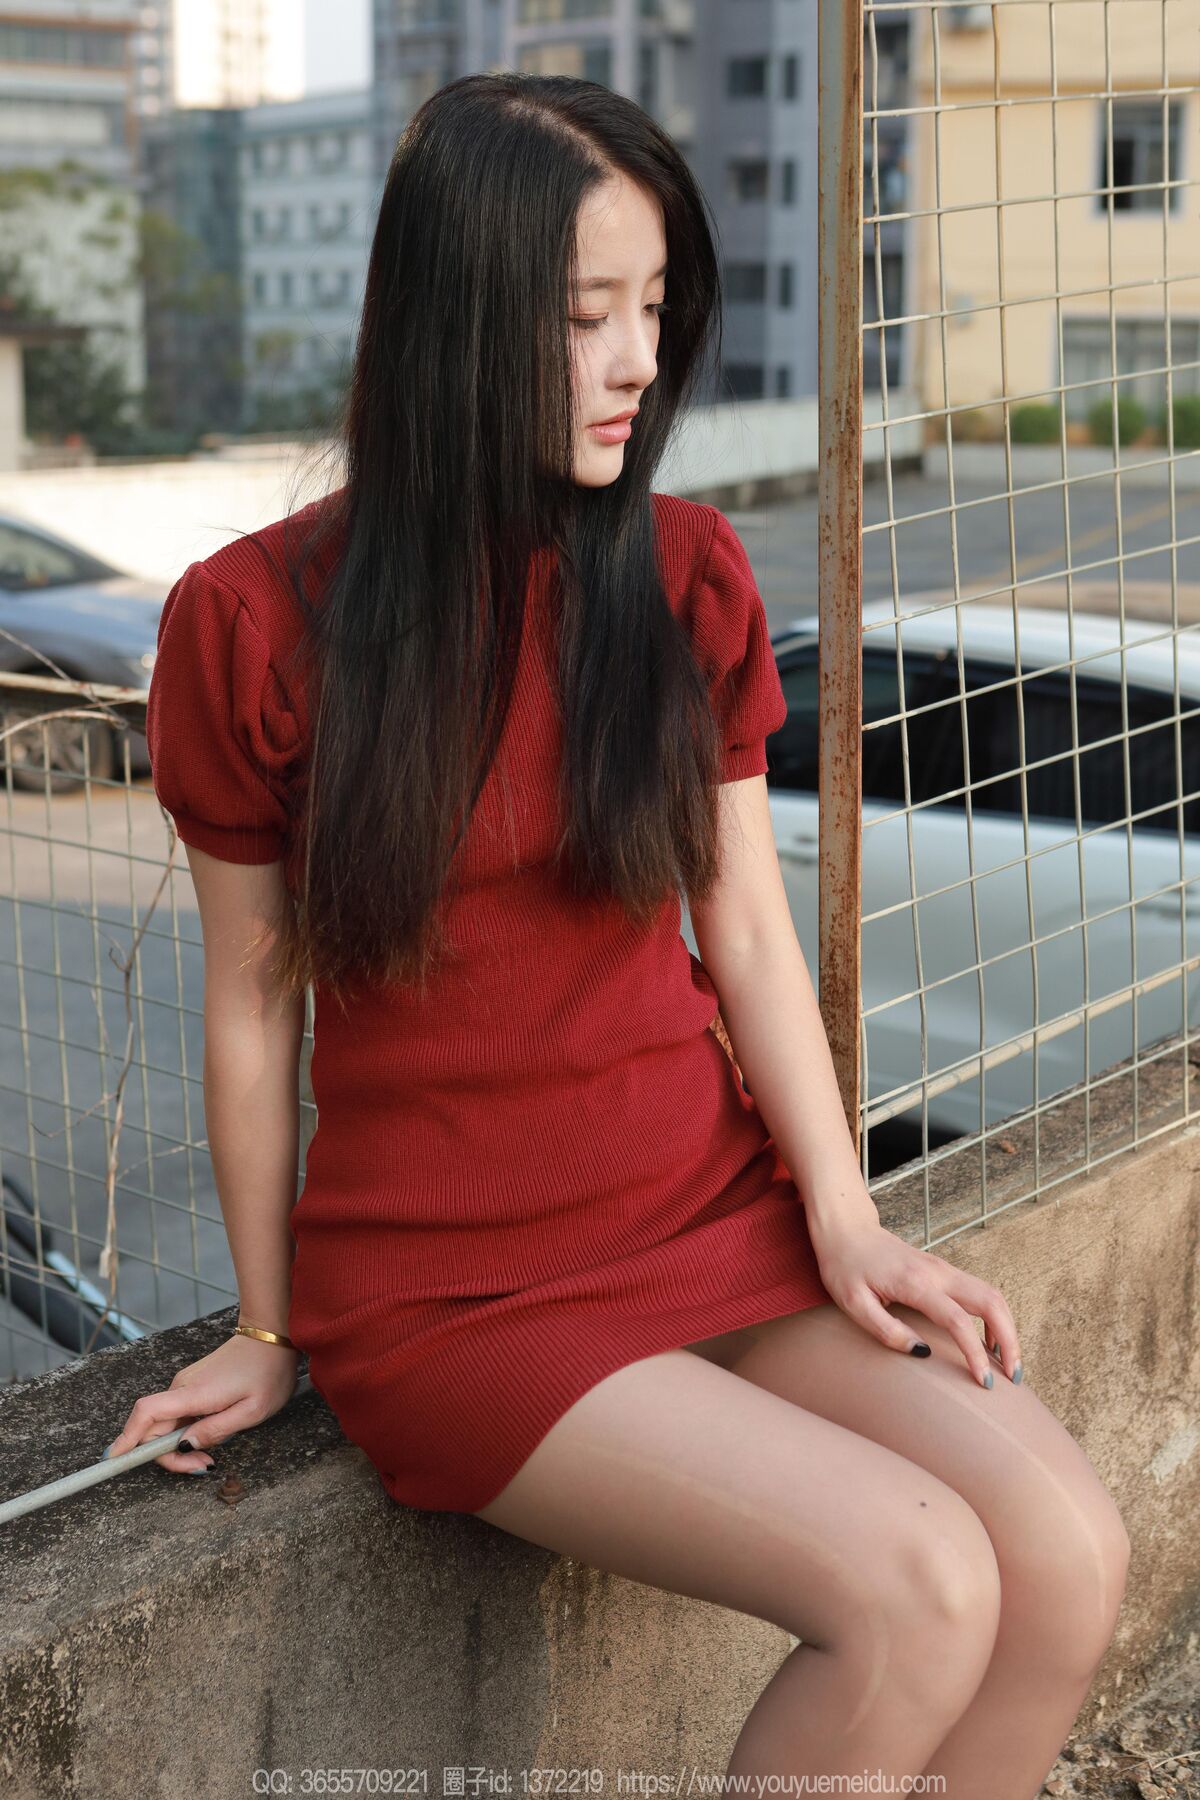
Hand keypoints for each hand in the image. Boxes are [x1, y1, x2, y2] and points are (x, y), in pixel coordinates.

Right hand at [104, 1334, 299, 1473]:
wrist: (272, 1336)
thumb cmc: (267, 1372)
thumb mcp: (252, 1411)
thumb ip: (216, 1430)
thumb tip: (186, 1445)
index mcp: (194, 1393)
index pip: (147, 1413)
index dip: (126, 1438)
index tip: (113, 1459)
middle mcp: (182, 1386)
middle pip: (154, 1428)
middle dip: (172, 1455)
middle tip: (206, 1465)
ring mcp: (186, 1384)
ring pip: (167, 1424)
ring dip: (182, 1445)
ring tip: (213, 1452)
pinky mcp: (193, 1385)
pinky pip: (179, 1415)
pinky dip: (188, 1432)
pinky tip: (213, 1432)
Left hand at [807, 1210, 1022, 1388]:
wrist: (847, 1229)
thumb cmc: (845, 1267)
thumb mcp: (852, 1303)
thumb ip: (886, 1329)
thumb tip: (922, 1352)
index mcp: (915, 1283)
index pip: (958, 1320)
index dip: (975, 1353)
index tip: (984, 1380)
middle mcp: (938, 1273)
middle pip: (991, 1302)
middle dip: (1010, 1340)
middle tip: (1013, 1376)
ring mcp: (944, 1269)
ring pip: (992, 1295)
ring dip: (1007, 1328)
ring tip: (1007, 1362)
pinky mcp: (944, 1271)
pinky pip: (981, 1292)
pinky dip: (995, 1316)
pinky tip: (991, 1340)